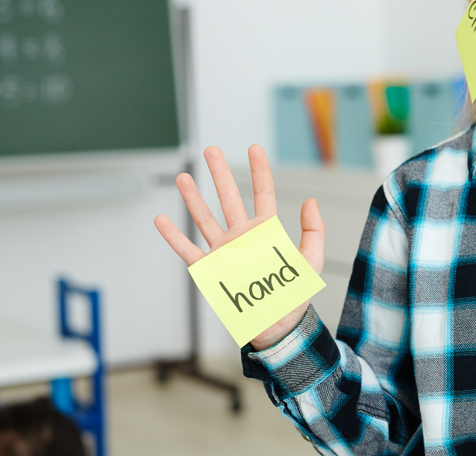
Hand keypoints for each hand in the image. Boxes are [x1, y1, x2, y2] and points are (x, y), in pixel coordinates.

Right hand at [154, 144, 324, 350]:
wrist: (277, 326)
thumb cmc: (294, 294)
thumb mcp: (311, 260)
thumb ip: (313, 230)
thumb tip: (310, 201)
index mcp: (267, 231)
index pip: (262, 194)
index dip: (259, 171)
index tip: (254, 148)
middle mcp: (243, 236)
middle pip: (229, 198)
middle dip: (220, 174)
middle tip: (211, 151)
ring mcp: (224, 251)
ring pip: (205, 219)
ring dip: (193, 199)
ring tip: (183, 177)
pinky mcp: (211, 270)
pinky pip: (189, 251)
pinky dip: (174, 237)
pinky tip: (162, 220)